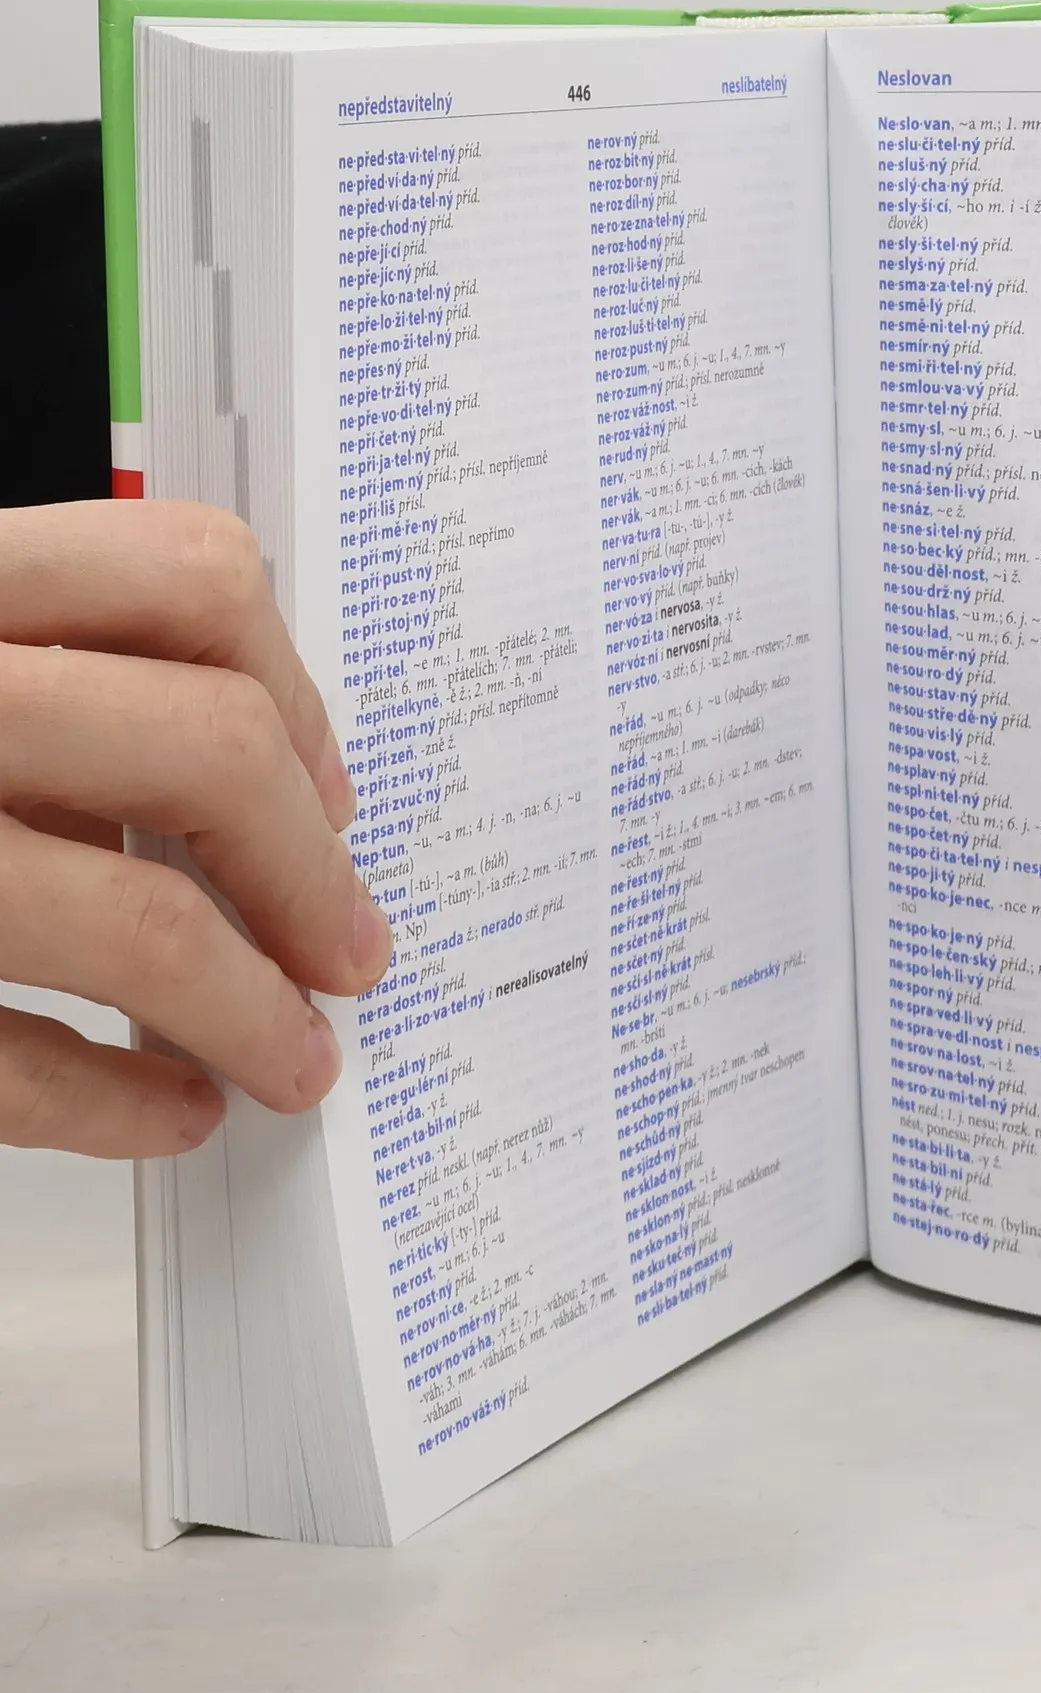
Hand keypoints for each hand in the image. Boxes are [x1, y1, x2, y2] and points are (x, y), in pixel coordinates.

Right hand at [0, 501, 390, 1158]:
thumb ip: (71, 683)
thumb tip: (291, 791)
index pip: (192, 577)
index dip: (295, 695)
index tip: (331, 795)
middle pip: (209, 746)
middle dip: (311, 872)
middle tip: (355, 952)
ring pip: (136, 923)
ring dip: (250, 1013)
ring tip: (294, 1062)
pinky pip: (9, 1061)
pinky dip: (113, 1105)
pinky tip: (170, 1115)